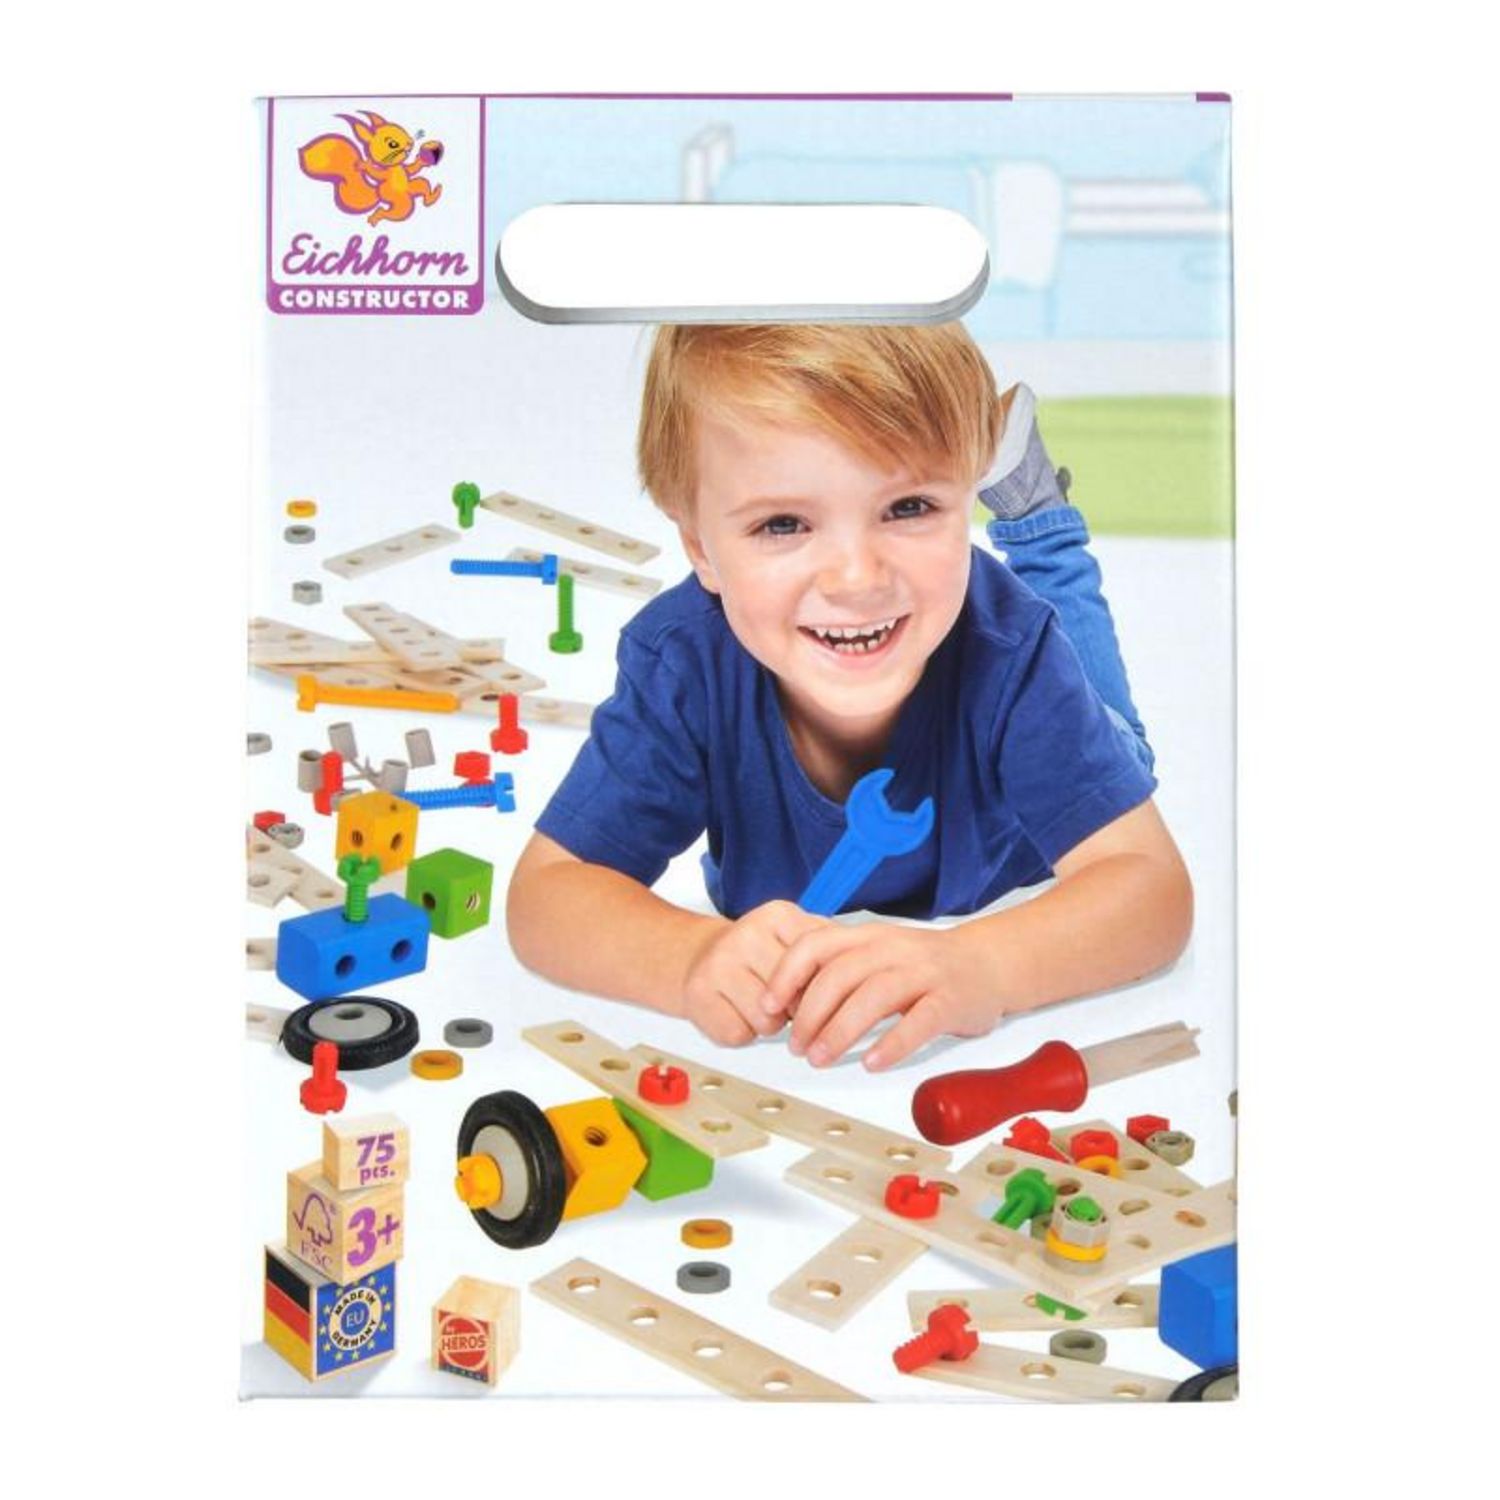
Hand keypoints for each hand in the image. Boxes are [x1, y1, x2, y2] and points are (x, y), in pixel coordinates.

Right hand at [681, 901, 829, 1045]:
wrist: (697, 956)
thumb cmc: (754, 955)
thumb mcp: (793, 939)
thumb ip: (826, 953)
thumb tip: (855, 978)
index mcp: (778, 915)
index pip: (819, 967)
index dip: (821, 988)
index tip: (814, 988)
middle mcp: (745, 934)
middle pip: (795, 998)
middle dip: (794, 1009)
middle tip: (780, 998)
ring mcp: (718, 963)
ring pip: (768, 1021)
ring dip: (768, 1025)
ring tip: (757, 1005)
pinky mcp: (699, 994)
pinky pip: (739, 1035)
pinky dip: (742, 1034)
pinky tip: (735, 1012)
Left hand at [761, 922, 998, 1069]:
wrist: (989, 962)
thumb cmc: (925, 966)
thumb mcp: (878, 954)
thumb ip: (840, 969)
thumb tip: (788, 1002)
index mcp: (868, 936)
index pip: (815, 945)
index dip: (785, 975)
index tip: (766, 1005)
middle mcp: (892, 949)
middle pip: (839, 975)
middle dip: (809, 1013)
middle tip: (795, 1047)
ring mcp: (923, 973)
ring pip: (873, 996)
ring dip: (840, 1030)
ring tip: (821, 1057)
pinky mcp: (950, 999)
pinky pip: (919, 1021)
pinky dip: (893, 1043)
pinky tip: (873, 1063)